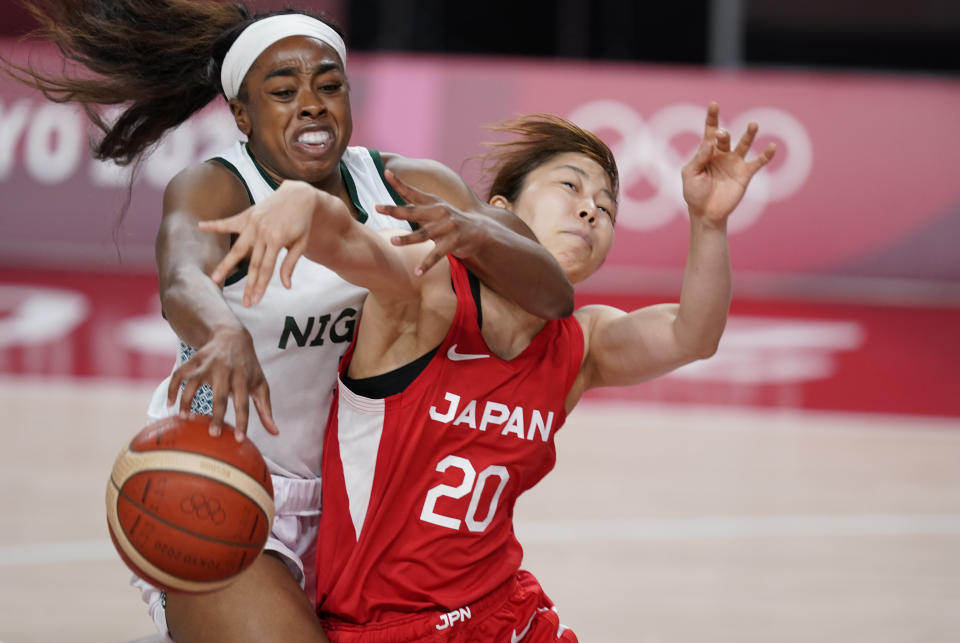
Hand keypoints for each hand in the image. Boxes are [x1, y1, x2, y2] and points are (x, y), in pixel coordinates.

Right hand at [166, 324, 278, 440]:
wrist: (233, 336)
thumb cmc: (248, 367)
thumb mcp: (260, 384)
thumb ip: (265, 408)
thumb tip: (275, 432)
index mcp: (243, 379)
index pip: (244, 403)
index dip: (242, 421)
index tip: (239, 439)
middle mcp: (225, 371)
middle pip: (220, 396)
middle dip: (217, 415)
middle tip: (213, 435)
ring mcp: (207, 365)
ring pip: (194, 383)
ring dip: (187, 401)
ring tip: (185, 418)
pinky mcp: (194, 361)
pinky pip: (179, 374)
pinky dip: (172, 388)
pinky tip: (170, 404)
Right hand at [198, 181, 339, 305]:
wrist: (299, 195)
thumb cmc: (302, 222)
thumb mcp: (301, 243)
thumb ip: (290, 264)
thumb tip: (286, 286)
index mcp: (277, 240)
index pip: (266, 269)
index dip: (260, 286)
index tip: (254, 301)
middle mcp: (262, 232)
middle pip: (252, 264)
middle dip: (248, 285)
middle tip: (244, 303)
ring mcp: (252, 224)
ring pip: (236, 249)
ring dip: (225, 265)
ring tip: (214, 279)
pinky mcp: (247, 215)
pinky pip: (228, 222)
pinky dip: (214, 225)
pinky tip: (200, 226)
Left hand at [376, 170, 488, 275]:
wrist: (480, 231)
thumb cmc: (452, 222)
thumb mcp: (437, 210)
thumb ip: (418, 209)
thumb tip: (395, 207)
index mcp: (434, 203)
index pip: (412, 192)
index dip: (399, 183)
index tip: (386, 173)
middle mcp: (439, 212)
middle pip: (413, 211)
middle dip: (394, 210)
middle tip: (377, 207)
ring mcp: (447, 227)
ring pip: (423, 234)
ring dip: (407, 238)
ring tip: (393, 241)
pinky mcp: (454, 242)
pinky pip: (437, 255)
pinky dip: (426, 264)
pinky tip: (417, 272)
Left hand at [681, 101, 775, 225]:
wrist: (706, 213)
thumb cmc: (694, 193)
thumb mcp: (690, 174)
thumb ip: (698, 158)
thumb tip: (709, 143)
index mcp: (707, 152)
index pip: (710, 130)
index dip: (712, 117)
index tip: (714, 104)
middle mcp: (722, 154)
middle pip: (724, 137)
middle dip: (722, 134)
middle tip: (720, 135)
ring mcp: (735, 163)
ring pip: (744, 144)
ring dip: (749, 134)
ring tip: (753, 124)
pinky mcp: (745, 174)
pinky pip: (758, 162)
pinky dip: (766, 155)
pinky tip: (772, 146)